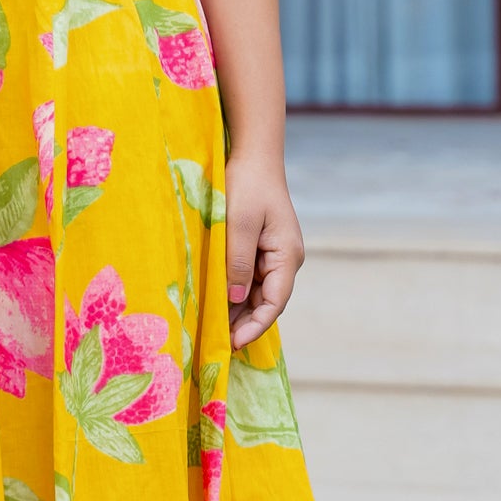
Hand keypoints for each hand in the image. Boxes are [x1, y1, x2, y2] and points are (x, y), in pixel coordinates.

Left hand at [224, 153, 302, 349]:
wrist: (253, 156)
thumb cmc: (246, 185)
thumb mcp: (238, 223)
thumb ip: (237, 262)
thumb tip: (236, 299)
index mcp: (287, 255)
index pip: (275, 302)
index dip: (255, 326)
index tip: (234, 343)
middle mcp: (285, 259)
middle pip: (266, 301)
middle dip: (244, 323)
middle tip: (217, 343)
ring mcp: (274, 254)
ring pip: (257, 293)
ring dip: (238, 311)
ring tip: (214, 330)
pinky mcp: (260, 248)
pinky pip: (249, 278)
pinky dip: (234, 293)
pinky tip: (216, 304)